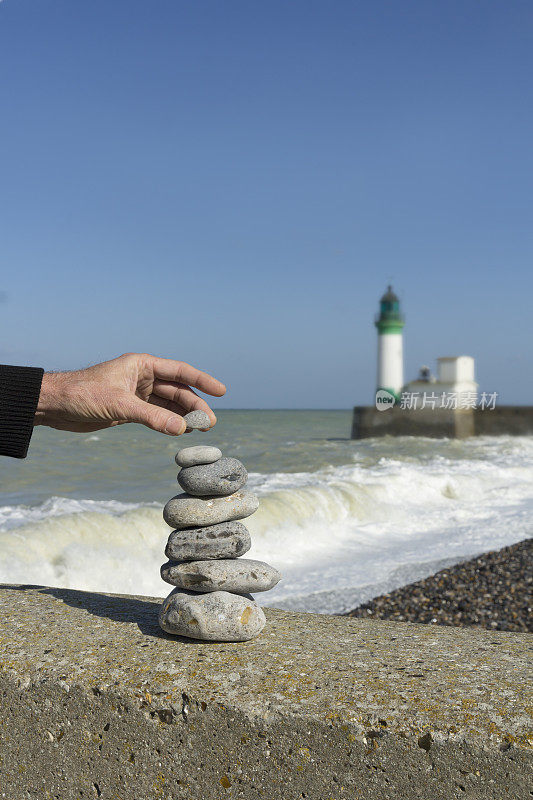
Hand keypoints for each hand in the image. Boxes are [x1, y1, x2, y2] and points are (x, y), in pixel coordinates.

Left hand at [34, 353, 225, 434]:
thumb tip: (181, 429)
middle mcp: (142, 377)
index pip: (179, 371)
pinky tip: (181, 431)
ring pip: (168, 404)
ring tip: (200, 430)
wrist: (54, 405)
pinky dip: (169, 423)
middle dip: (194, 405)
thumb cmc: (82, 394)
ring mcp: (136, 393)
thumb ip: (152, 418)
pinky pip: (156, 415)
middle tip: (209, 423)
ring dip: (183, 416)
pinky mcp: (129, 409)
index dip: (202, 380)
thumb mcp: (120, 406)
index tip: (221, 391)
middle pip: (177, 390)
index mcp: (141, 364)